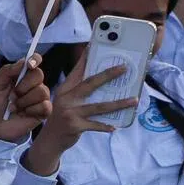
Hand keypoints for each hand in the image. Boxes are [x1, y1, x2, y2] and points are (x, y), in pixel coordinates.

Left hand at [0, 56, 51, 141]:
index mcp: (20, 75)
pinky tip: (23, 114)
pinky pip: (45, 106)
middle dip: (23, 86)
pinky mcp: (44, 111)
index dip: (35, 59)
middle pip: (39, 75)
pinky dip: (31, 110)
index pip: (34, 61)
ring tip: (14, 107)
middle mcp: (32, 84)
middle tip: (12, 96)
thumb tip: (23, 61)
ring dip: (24, 101)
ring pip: (42, 91)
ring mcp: (39, 97)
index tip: (30, 65)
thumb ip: (7, 71)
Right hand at [23, 55, 135, 173]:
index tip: (96, 45)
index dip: (86, 58)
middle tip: (124, 68)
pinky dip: (105, 126)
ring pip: (98, 106)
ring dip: (118, 104)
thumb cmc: (63, 117)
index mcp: (66, 89)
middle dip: (108, 74)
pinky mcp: (75, 125)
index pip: (77, 70)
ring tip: (133, 100)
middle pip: (90, 83)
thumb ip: (80, 91)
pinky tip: (114, 127)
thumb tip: (104, 82)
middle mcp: (67, 98)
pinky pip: (95, 125)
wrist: (50, 139)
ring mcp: (70, 112)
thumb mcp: (66, 101)